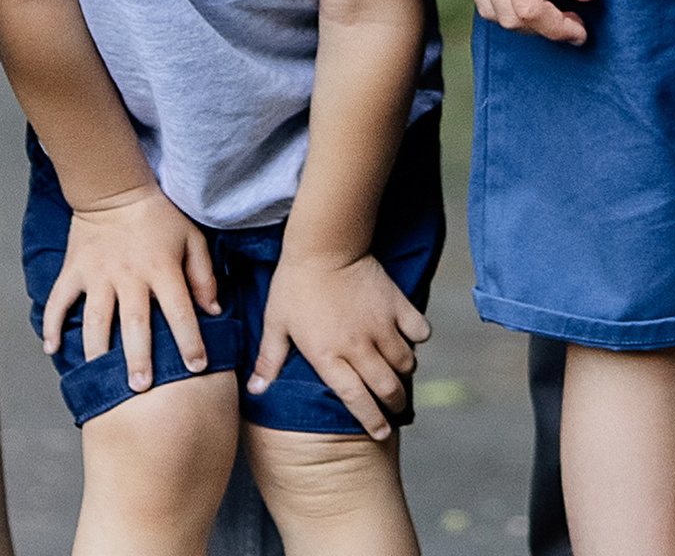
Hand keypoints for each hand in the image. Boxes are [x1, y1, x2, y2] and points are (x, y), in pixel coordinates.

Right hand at [39, 181, 217, 398]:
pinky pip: (59, 300)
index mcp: (161, 268)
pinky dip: (51, 325)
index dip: (190, 340)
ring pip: (95, 318)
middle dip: (137, 357)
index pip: (180, 310)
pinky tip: (51, 349)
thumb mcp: (191, 237)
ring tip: (99, 375)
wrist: (114, 186)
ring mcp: (98, 274)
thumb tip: (213, 311)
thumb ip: (204, 275)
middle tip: (140, 388)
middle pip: (134, 322)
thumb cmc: (157, 216)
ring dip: (97, 350)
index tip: (197, 367)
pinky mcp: (74, 270)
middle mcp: (129, 275)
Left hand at [248, 246, 429, 443]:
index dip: (372, 421)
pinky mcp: (397, 305)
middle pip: (388, 388)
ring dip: (404, 373)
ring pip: (406, 364)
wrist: (323, 243)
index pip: (357, 400)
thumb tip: (255, 390)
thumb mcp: (276, 322)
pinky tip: (409, 337)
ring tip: (399, 373)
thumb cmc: (295, 283)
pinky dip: (418, 338)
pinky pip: (419, 330)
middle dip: (394, 404)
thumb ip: (269, 359)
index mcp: (330, 357)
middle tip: (394, 406)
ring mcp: (381, 326)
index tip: (379, 432)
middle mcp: (359, 347)